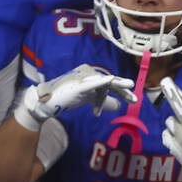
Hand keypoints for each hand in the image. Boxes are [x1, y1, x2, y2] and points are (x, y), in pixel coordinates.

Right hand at [15, 65, 136, 127]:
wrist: (46, 103)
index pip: (109, 86)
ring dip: (117, 86)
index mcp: (91, 79)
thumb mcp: (89, 99)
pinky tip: (110, 80)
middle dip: (123, 91)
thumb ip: (102, 101)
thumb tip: (119, 106)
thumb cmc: (66, 99)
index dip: (122, 93)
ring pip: (104, 83)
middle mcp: (88, 76)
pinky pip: (91, 83)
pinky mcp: (77, 86)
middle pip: (109, 83)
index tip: (133, 100)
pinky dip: (101, 81)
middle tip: (135, 99)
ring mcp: (82, 80)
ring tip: (130, 85)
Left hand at [160, 77, 181, 181]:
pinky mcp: (172, 145)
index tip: (166, 80)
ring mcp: (178, 136)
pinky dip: (170, 133)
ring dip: (175, 122)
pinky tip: (179, 136)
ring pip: (170, 121)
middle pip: (175, 107)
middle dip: (170, 94)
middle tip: (165, 82)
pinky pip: (165, 133)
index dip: (177, 91)